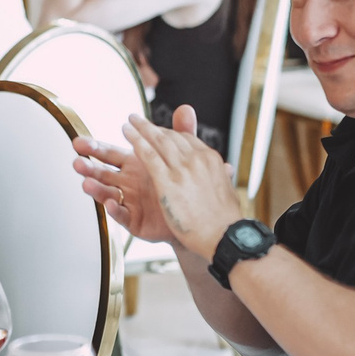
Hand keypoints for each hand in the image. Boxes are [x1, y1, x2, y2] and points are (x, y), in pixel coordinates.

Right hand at [72, 105, 196, 242]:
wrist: (195, 214)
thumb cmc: (181, 185)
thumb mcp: (182, 156)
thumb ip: (180, 134)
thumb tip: (185, 109)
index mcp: (133, 164)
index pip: (109, 153)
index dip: (94, 148)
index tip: (80, 142)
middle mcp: (127, 182)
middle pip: (102, 173)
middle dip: (88, 167)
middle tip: (77, 162)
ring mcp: (128, 201)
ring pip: (107, 193)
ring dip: (96, 189)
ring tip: (86, 183)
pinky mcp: (134, 220)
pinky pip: (122, 215)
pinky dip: (115, 210)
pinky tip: (111, 203)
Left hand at [121, 111, 246, 264]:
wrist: (224, 235)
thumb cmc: (225, 220)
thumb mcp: (227, 189)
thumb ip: (222, 174)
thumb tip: (227, 168)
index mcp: (210, 159)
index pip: (186, 140)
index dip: (169, 134)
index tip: (158, 131)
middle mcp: (196, 159)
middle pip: (170, 137)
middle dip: (152, 127)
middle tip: (138, 120)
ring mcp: (181, 169)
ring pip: (157, 141)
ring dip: (141, 129)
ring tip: (129, 123)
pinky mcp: (167, 181)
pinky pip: (149, 156)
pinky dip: (137, 142)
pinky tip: (127, 136)